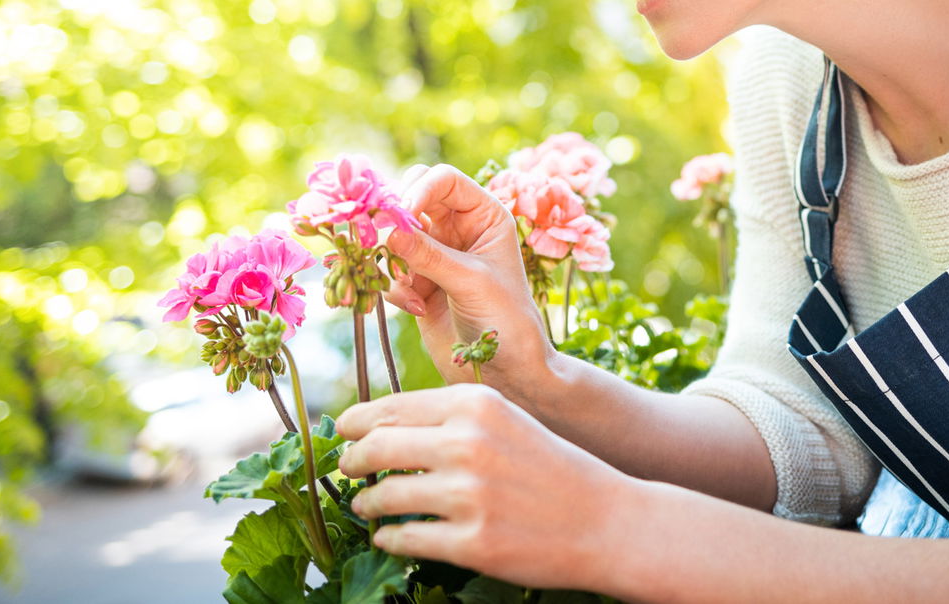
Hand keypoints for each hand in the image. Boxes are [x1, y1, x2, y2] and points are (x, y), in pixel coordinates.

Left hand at [336, 385, 633, 590]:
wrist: (606, 520)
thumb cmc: (550, 468)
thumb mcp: (505, 421)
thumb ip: (450, 417)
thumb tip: (380, 423)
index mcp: (474, 405)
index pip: (391, 408)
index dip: (357, 422)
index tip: (342, 432)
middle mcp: (467, 444)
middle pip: (377, 448)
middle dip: (352, 461)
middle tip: (346, 469)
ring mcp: (468, 496)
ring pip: (385, 497)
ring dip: (366, 504)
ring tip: (366, 506)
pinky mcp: (472, 543)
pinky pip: (406, 539)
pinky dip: (389, 539)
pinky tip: (389, 537)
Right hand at [386, 164, 551, 387]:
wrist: (506, 371)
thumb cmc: (506, 320)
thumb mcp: (471, 282)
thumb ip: (429, 255)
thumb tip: (388, 230)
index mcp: (484, 214)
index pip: (444, 179)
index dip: (419, 189)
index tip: (401, 215)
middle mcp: (458, 227)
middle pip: (411, 197)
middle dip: (395, 219)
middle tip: (385, 240)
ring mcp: (436, 253)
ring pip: (393, 235)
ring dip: (394, 261)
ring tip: (412, 289)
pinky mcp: (418, 281)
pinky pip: (390, 270)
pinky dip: (395, 287)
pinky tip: (416, 308)